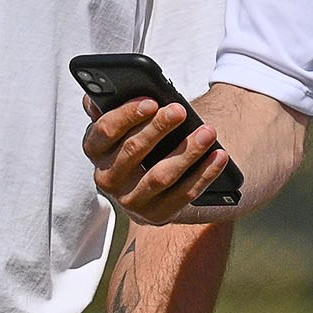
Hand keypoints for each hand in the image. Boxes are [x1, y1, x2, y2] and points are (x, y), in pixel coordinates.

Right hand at [83, 96, 230, 225]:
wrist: (153, 176)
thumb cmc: (139, 136)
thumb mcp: (123, 121)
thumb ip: (109, 107)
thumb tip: (93, 97)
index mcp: (95, 150)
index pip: (105, 131)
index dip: (127, 115)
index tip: (152, 100)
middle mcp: (106, 179)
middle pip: (133, 151)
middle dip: (158, 129)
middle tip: (181, 110)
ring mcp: (130, 201)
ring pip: (160, 176)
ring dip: (187, 152)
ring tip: (208, 131)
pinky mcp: (156, 215)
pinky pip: (184, 194)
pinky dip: (204, 174)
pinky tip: (220, 156)